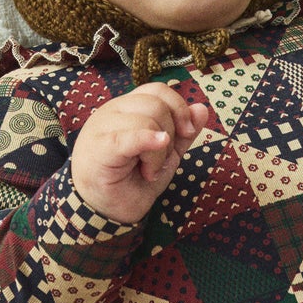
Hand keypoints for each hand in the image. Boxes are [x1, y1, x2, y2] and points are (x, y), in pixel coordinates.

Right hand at [70, 82, 212, 226]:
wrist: (107, 211)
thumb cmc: (132, 181)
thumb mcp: (165, 155)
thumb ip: (182, 133)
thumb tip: (202, 109)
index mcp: (128, 108)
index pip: (157, 90)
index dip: (178, 108)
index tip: (188, 133)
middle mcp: (113, 110)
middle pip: (155, 104)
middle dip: (169, 135)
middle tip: (158, 162)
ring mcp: (102, 126)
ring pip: (146, 120)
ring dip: (157, 154)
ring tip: (147, 171)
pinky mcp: (100, 147)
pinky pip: (130, 136)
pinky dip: (147, 144)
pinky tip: (150, 165)